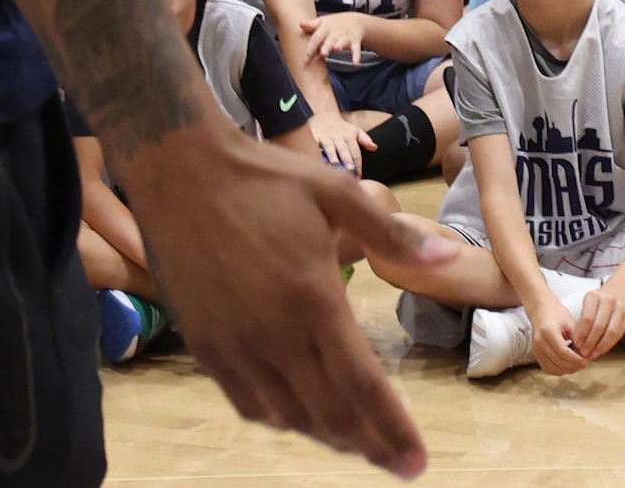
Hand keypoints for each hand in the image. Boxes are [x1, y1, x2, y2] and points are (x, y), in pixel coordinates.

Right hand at [119, 119, 448, 476]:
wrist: (177, 167)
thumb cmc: (260, 177)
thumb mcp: (333, 192)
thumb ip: (390, 234)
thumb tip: (447, 259)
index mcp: (312, 298)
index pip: (363, 387)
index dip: (393, 432)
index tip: (416, 465)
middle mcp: (273, 333)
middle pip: (330, 414)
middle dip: (368, 445)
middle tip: (392, 459)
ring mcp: (234, 343)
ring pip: (290, 416)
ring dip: (327, 434)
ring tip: (352, 438)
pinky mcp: (204, 343)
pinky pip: (248, 403)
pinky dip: (279, 418)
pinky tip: (295, 412)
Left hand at [301, 11, 368, 65]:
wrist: (354, 20)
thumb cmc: (334, 23)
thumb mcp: (322, 21)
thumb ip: (312, 25)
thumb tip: (300, 25)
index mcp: (325, 27)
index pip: (316, 38)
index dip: (311, 48)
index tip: (305, 60)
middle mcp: (335, 32)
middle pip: (330, 40)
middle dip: (327, 46)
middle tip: (323, 53)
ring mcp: (346, 37)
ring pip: (343, 42)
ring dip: (340, 45)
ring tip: (337, 49)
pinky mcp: (355, 42)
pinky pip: (356, 49)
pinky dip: (356, 56)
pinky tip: (355, 63)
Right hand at [307, 108, 374, 172]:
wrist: (324, 115)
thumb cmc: (342, 128)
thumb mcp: (355, 130)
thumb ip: (365, 139)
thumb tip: (375, 148)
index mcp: (349, 136)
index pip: (356, 152)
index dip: (358, 164)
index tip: (359, 177)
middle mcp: (338, 136)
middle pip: (343, 149)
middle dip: (346, 159)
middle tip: (349, 170)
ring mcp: (326, 136)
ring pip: (329, 146)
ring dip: (332, 155)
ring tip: (334, 165)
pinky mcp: (314, 135)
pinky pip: (315, 144)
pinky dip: (316, 151)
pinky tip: (316, 160)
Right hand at [527, 291, 586, 375]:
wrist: (540, 309)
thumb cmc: (556, 313)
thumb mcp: (570, 322)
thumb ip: (578, 338)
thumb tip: (586, 353)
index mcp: (548, 331)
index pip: (563, 352)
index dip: (576, 359)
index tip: (587, 360)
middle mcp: (539, 342)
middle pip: (559, 362)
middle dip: (574, 365)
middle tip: (585, 362)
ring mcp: (536, 349)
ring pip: (554, 369)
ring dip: (567, 370)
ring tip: (577, 364)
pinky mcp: (536, 353)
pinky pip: (548, 369)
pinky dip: (559, 370)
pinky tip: (567, 365)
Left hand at [571, 282, 624, 359]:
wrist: (619, 290)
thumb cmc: (599, 300)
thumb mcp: (589, 302)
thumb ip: (583, 318)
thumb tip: (576, 340)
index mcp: (593, 297)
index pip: (587, 318)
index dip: (582, 333)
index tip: (577, 344)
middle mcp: (607, 301)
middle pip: (599, 326)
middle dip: (591, 342)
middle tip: (584, 353)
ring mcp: (619, 309)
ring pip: (611, 332)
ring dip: (601, 346)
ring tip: (593, 355)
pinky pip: (619, 334)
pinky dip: (610, 344)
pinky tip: (603, 350)